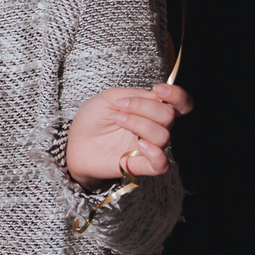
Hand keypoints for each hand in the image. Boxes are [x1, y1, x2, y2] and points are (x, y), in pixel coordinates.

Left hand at [64, 82, 193, 188]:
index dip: (177, 95)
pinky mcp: (141, 165)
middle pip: (169, 116)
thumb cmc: (92, 120)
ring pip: (163, 135)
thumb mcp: (107, 98)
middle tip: (120, 107)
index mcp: (150, 110)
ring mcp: (149, 147)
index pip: (180, 104)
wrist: (75, 143)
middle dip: (145, 108)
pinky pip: (162, 163)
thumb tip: (154, 96)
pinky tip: (139, 144)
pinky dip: (155, 153)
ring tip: (118, 119)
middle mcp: (154, 128)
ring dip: (139, 124)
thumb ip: (132, 94)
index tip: (158, 89)